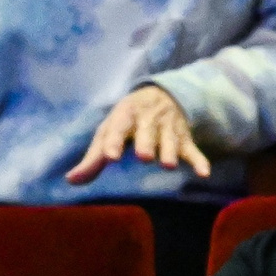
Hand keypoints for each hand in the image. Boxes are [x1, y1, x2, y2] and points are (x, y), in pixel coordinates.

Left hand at [67, 85, 209, 182]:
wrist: (163, 94)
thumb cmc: (129, 120)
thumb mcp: (109, 130)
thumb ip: (93, 158)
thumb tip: (71, 181)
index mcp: (124, 116)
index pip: (117, 129)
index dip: (113, 142)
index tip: (109, 157)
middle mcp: (147, 121)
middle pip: (147, 134)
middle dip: (146, 144)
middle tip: (144, 157)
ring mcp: (168, 130)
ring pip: (169, 141)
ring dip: (169, 151)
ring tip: (167, 164)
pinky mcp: (185, 140)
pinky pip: (193, 150)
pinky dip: (199, 161)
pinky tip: (204, 173)